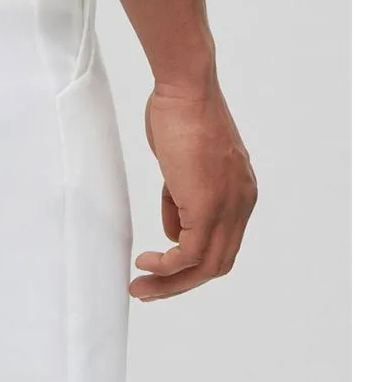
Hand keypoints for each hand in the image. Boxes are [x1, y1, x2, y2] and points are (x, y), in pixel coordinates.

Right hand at [130, 82, 256, 300]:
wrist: (186, 90)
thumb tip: (174, 230)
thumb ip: (181, 199)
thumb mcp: (182, 166)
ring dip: (170, 283)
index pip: (222, 245)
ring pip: (206, 266)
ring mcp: (228, 207)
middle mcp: (241, 205)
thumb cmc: (181, 116)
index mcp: (240, 195)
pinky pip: (190, 253)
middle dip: (180, 284)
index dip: (192, 266)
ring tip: (140, 287)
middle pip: (218, 264)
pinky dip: (167, 266)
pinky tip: (145, 263)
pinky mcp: (208, 206)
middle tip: (147, 291)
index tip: (161, 272)